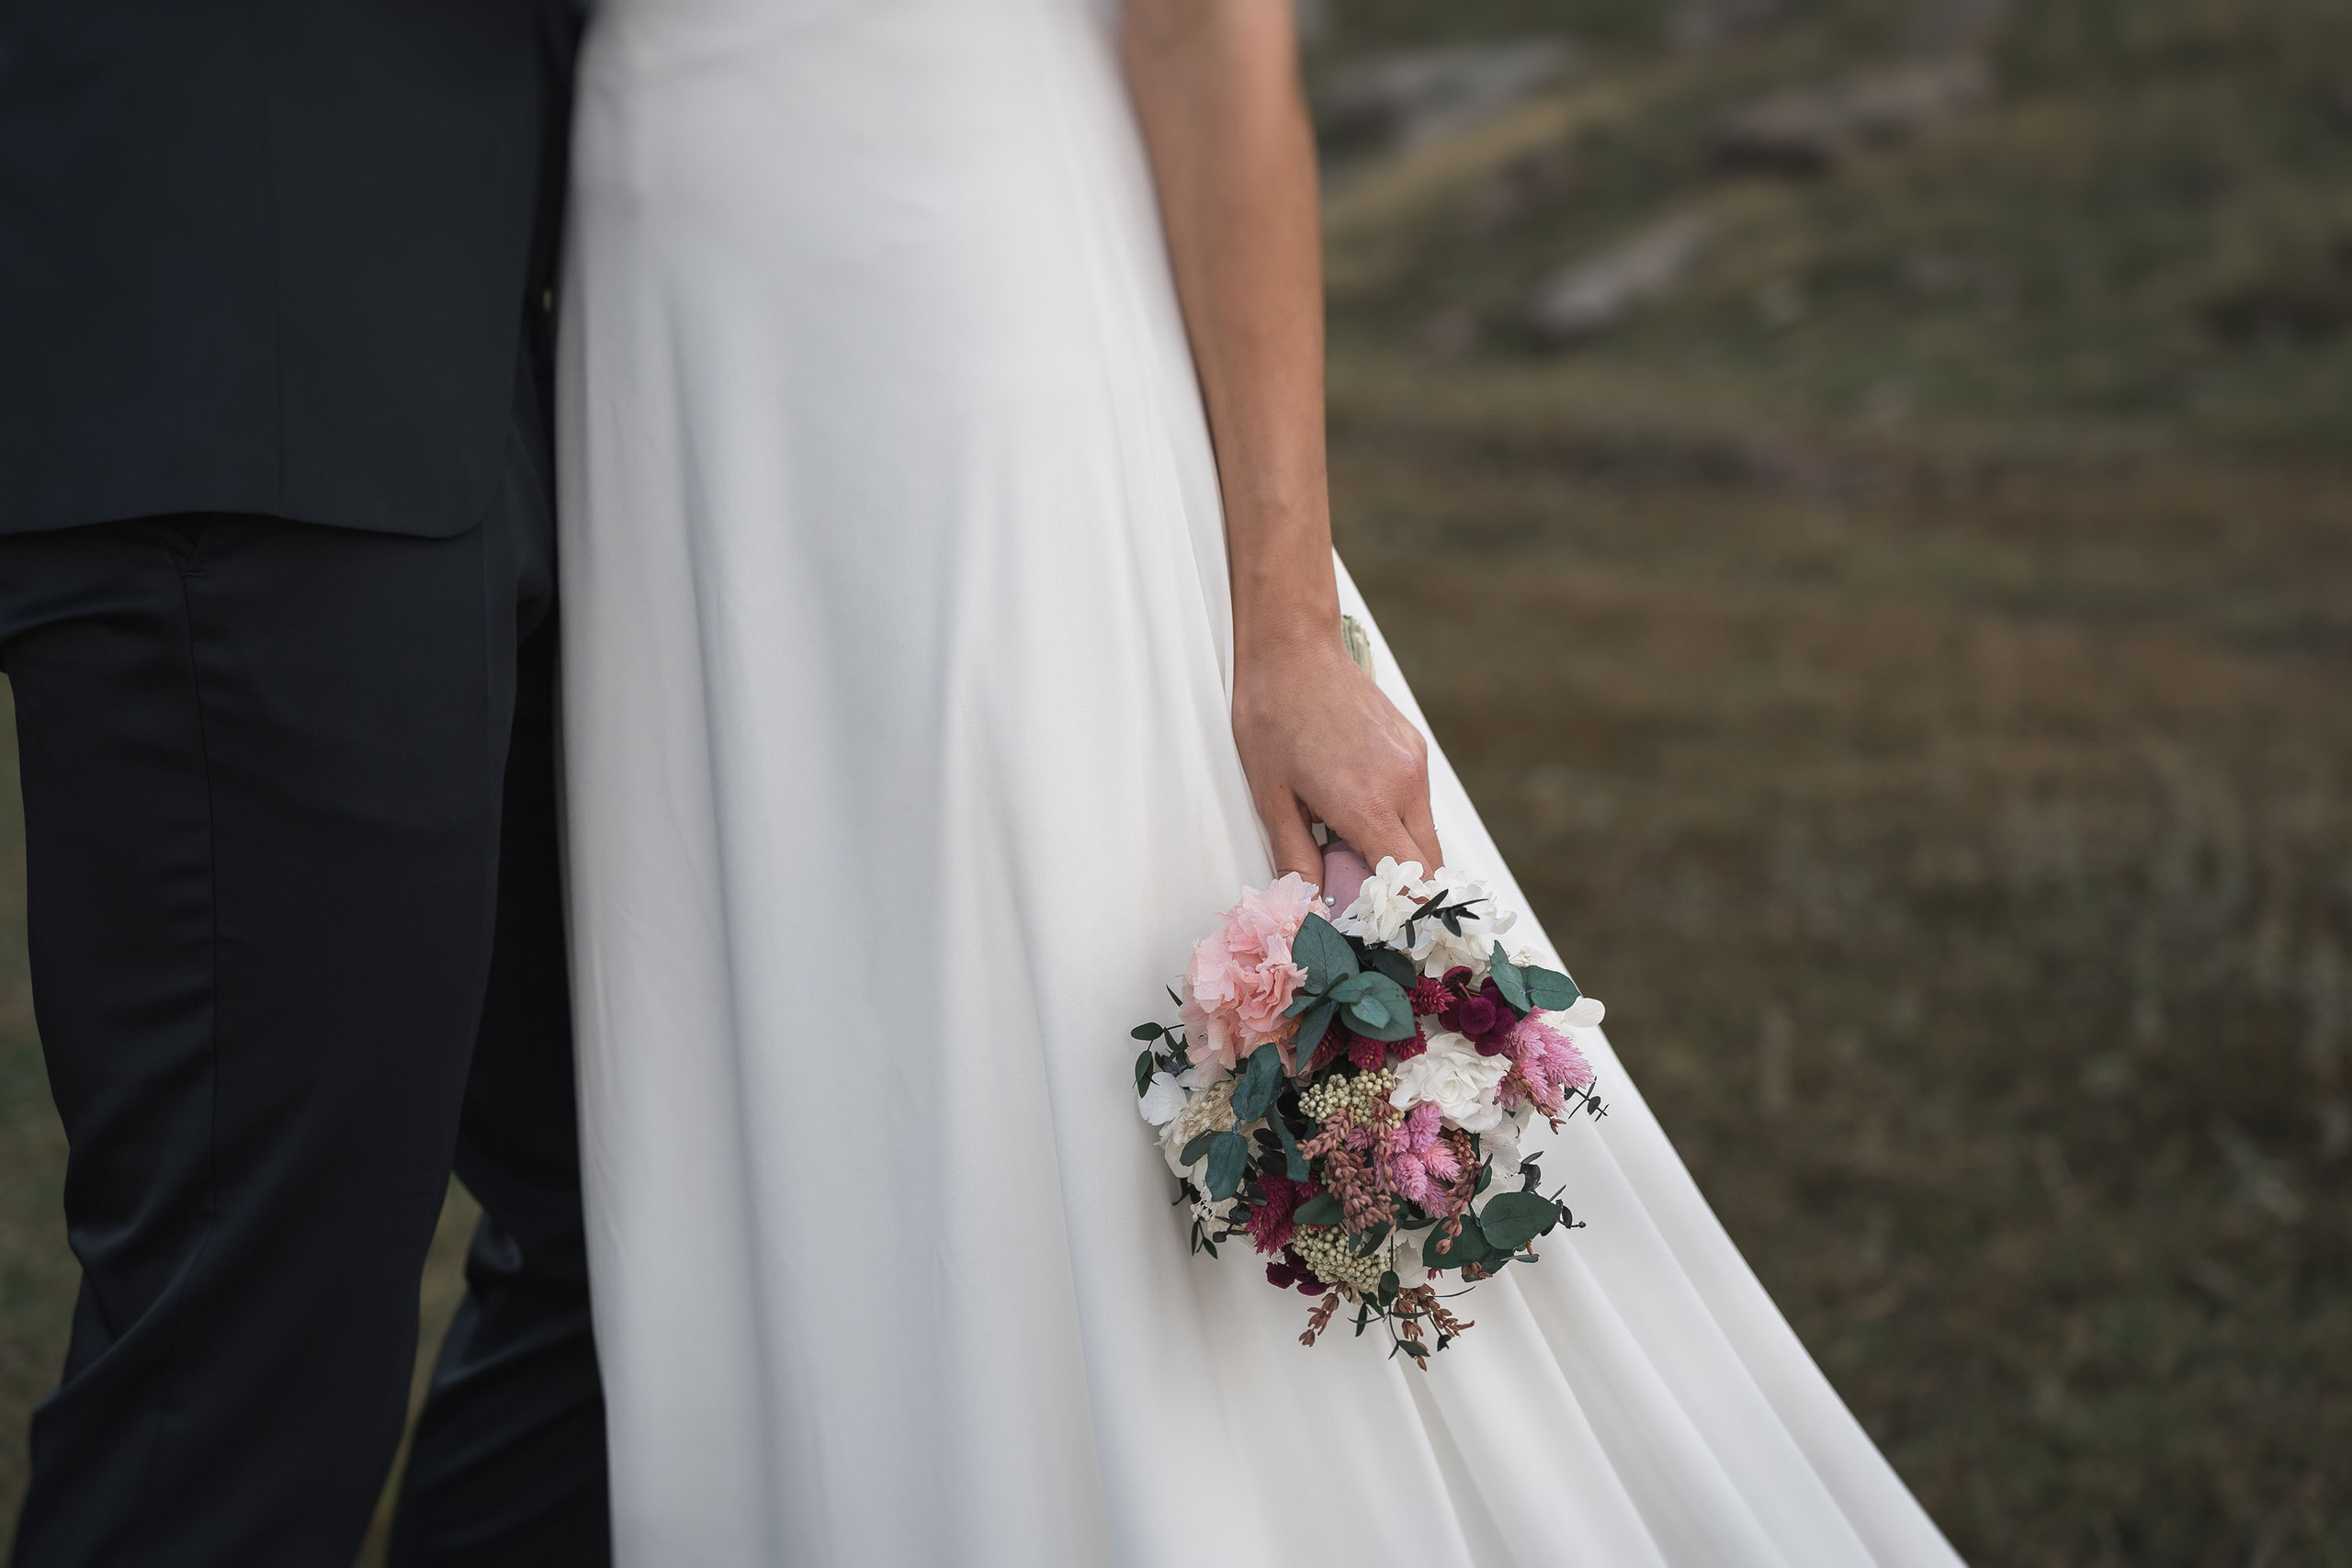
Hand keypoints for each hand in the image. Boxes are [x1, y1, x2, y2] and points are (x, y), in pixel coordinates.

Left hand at [1232, 630, 1442, 895]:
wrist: (1292, 649)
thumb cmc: (1271, 717)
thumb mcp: (1271, 798)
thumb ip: (1296, 858)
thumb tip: (1310, 907)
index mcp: (1368, 804)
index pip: (1412, 882)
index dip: (1402, 915)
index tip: (1380, 931)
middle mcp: (1403, 784)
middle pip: (1430, 866)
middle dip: (1403, 893)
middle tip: (1363, 901)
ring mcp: (1414, 762)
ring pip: (1426, 834)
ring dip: (1399, 855)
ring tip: (1349, 851)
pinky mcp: (1414, 747)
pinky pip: (1418, 801)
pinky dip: (1398, 821)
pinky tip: (1357, 812)